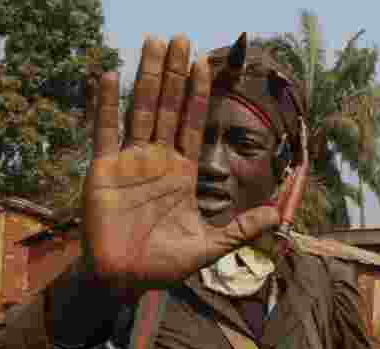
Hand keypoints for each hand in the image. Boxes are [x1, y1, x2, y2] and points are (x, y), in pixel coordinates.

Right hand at [84, 35, 279, 298]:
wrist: (124, 280)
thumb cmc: (163, 266)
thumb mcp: (209, 247)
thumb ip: (240, 231)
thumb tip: (275, 217)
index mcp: (182, 173)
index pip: (194, 125)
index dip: (199, 96)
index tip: (205, 65)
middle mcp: (157, 160)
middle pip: (169, 108)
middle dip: (176, 74)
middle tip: (181, 38)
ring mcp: (130, 162)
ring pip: (141, 110)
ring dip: (148, 77)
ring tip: (153, 43)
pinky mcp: (104, 170)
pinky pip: (105, 130)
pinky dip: (107, 104)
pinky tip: (111, 75)